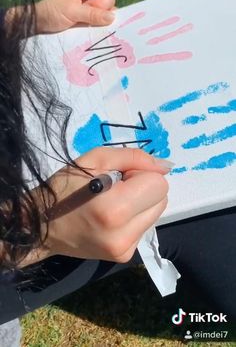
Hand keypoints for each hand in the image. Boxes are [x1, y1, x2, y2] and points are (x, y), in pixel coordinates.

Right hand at [30, 147, 169, 264]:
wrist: (40, 226)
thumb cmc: (64, 187)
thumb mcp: (95, 159)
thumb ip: (134, 158)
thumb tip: (166, 167)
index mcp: (116, 208)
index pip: (159, 185)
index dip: (141, 174)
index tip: (120, 175)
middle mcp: (124, 234)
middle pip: (162, 200)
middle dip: (144, 188)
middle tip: (117, 187)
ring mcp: (125, 249)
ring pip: (156, 214)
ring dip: (140, 203)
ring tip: (113, 202)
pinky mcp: (123, 257)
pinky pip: (144, 227)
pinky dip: (133, 218)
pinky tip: (112, 216)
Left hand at [35, 0, 115, 33]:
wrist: (36, 26)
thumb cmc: (51, 12)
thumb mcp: (71, 11)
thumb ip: (91, 13)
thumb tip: (113, 17)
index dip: (105, 6)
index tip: (94, 10)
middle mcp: (91, 8)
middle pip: (109, 13)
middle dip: (106, 20)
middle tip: (93, 25)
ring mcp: (88, 22)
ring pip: (103, 26)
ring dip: (101, 31)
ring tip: (93, 35)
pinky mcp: (85, 34)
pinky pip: (96, 35)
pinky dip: (96, 38)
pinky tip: (93, 41)